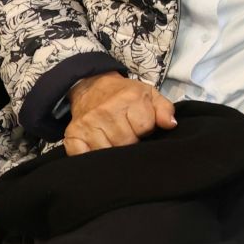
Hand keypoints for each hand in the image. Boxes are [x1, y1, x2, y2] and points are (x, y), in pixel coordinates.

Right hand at [62, 73, 176, 155]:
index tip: (139, 125)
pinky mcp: (72, 134)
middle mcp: (106, 109)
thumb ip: (164, 109)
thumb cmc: (126, 94)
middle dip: (131, 140)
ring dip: (113, 149)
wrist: (92, 87)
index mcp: (129, 98)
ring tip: (114, 138)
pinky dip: (91, 156)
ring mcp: (88, 123)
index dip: (145, 130)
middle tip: (127, 132)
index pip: (145, 128)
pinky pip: (83, 155)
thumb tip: (171, 124)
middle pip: (127, 142)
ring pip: (108, 151)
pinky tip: (97, 147)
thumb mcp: (149, 94)